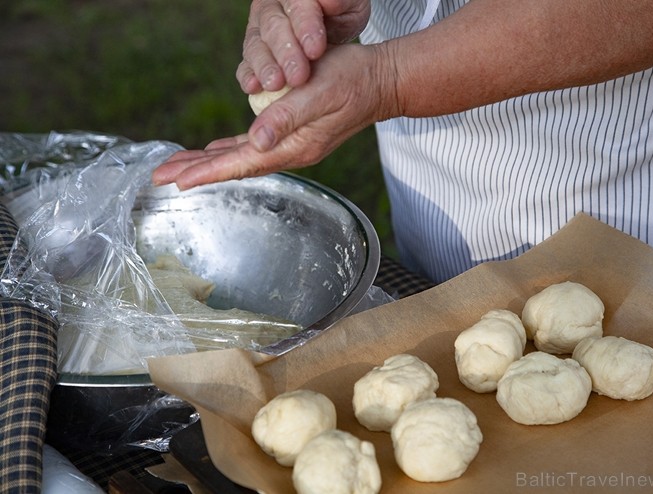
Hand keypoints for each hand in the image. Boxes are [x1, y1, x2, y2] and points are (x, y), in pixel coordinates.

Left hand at [152, 43, 397, 189]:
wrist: (381, 82)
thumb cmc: (353, 82)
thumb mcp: (319, 94)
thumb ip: (287, 118)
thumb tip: (256, 141)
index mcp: (294, 146)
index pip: (242, 163)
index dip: (208, 171)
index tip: (178, 180)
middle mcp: (290, 150)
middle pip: (235, 166)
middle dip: (197, 170)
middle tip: (160, 176)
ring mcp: (292, 144)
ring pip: (241, 158)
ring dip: (208, 162)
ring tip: (178, 166)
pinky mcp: (293, 133)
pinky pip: (253, 148)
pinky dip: (230, 151)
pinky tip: (217, 151)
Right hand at [237, 0, 369, 92]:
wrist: (332, 24)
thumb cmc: (341, 13)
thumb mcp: (349, 5)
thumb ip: (339, 1)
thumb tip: (327, 1)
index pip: (298, 7)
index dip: (305, 28)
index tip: (315, 51)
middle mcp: (271, 7)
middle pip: (274, 28)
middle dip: (286, 54)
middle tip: (297, 76)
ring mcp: (258, 29)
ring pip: (256, 46)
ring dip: (265, 67)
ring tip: (275, 84)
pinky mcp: (253, 52)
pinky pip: (246, 63)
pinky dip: (248, 75)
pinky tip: (253, 87)